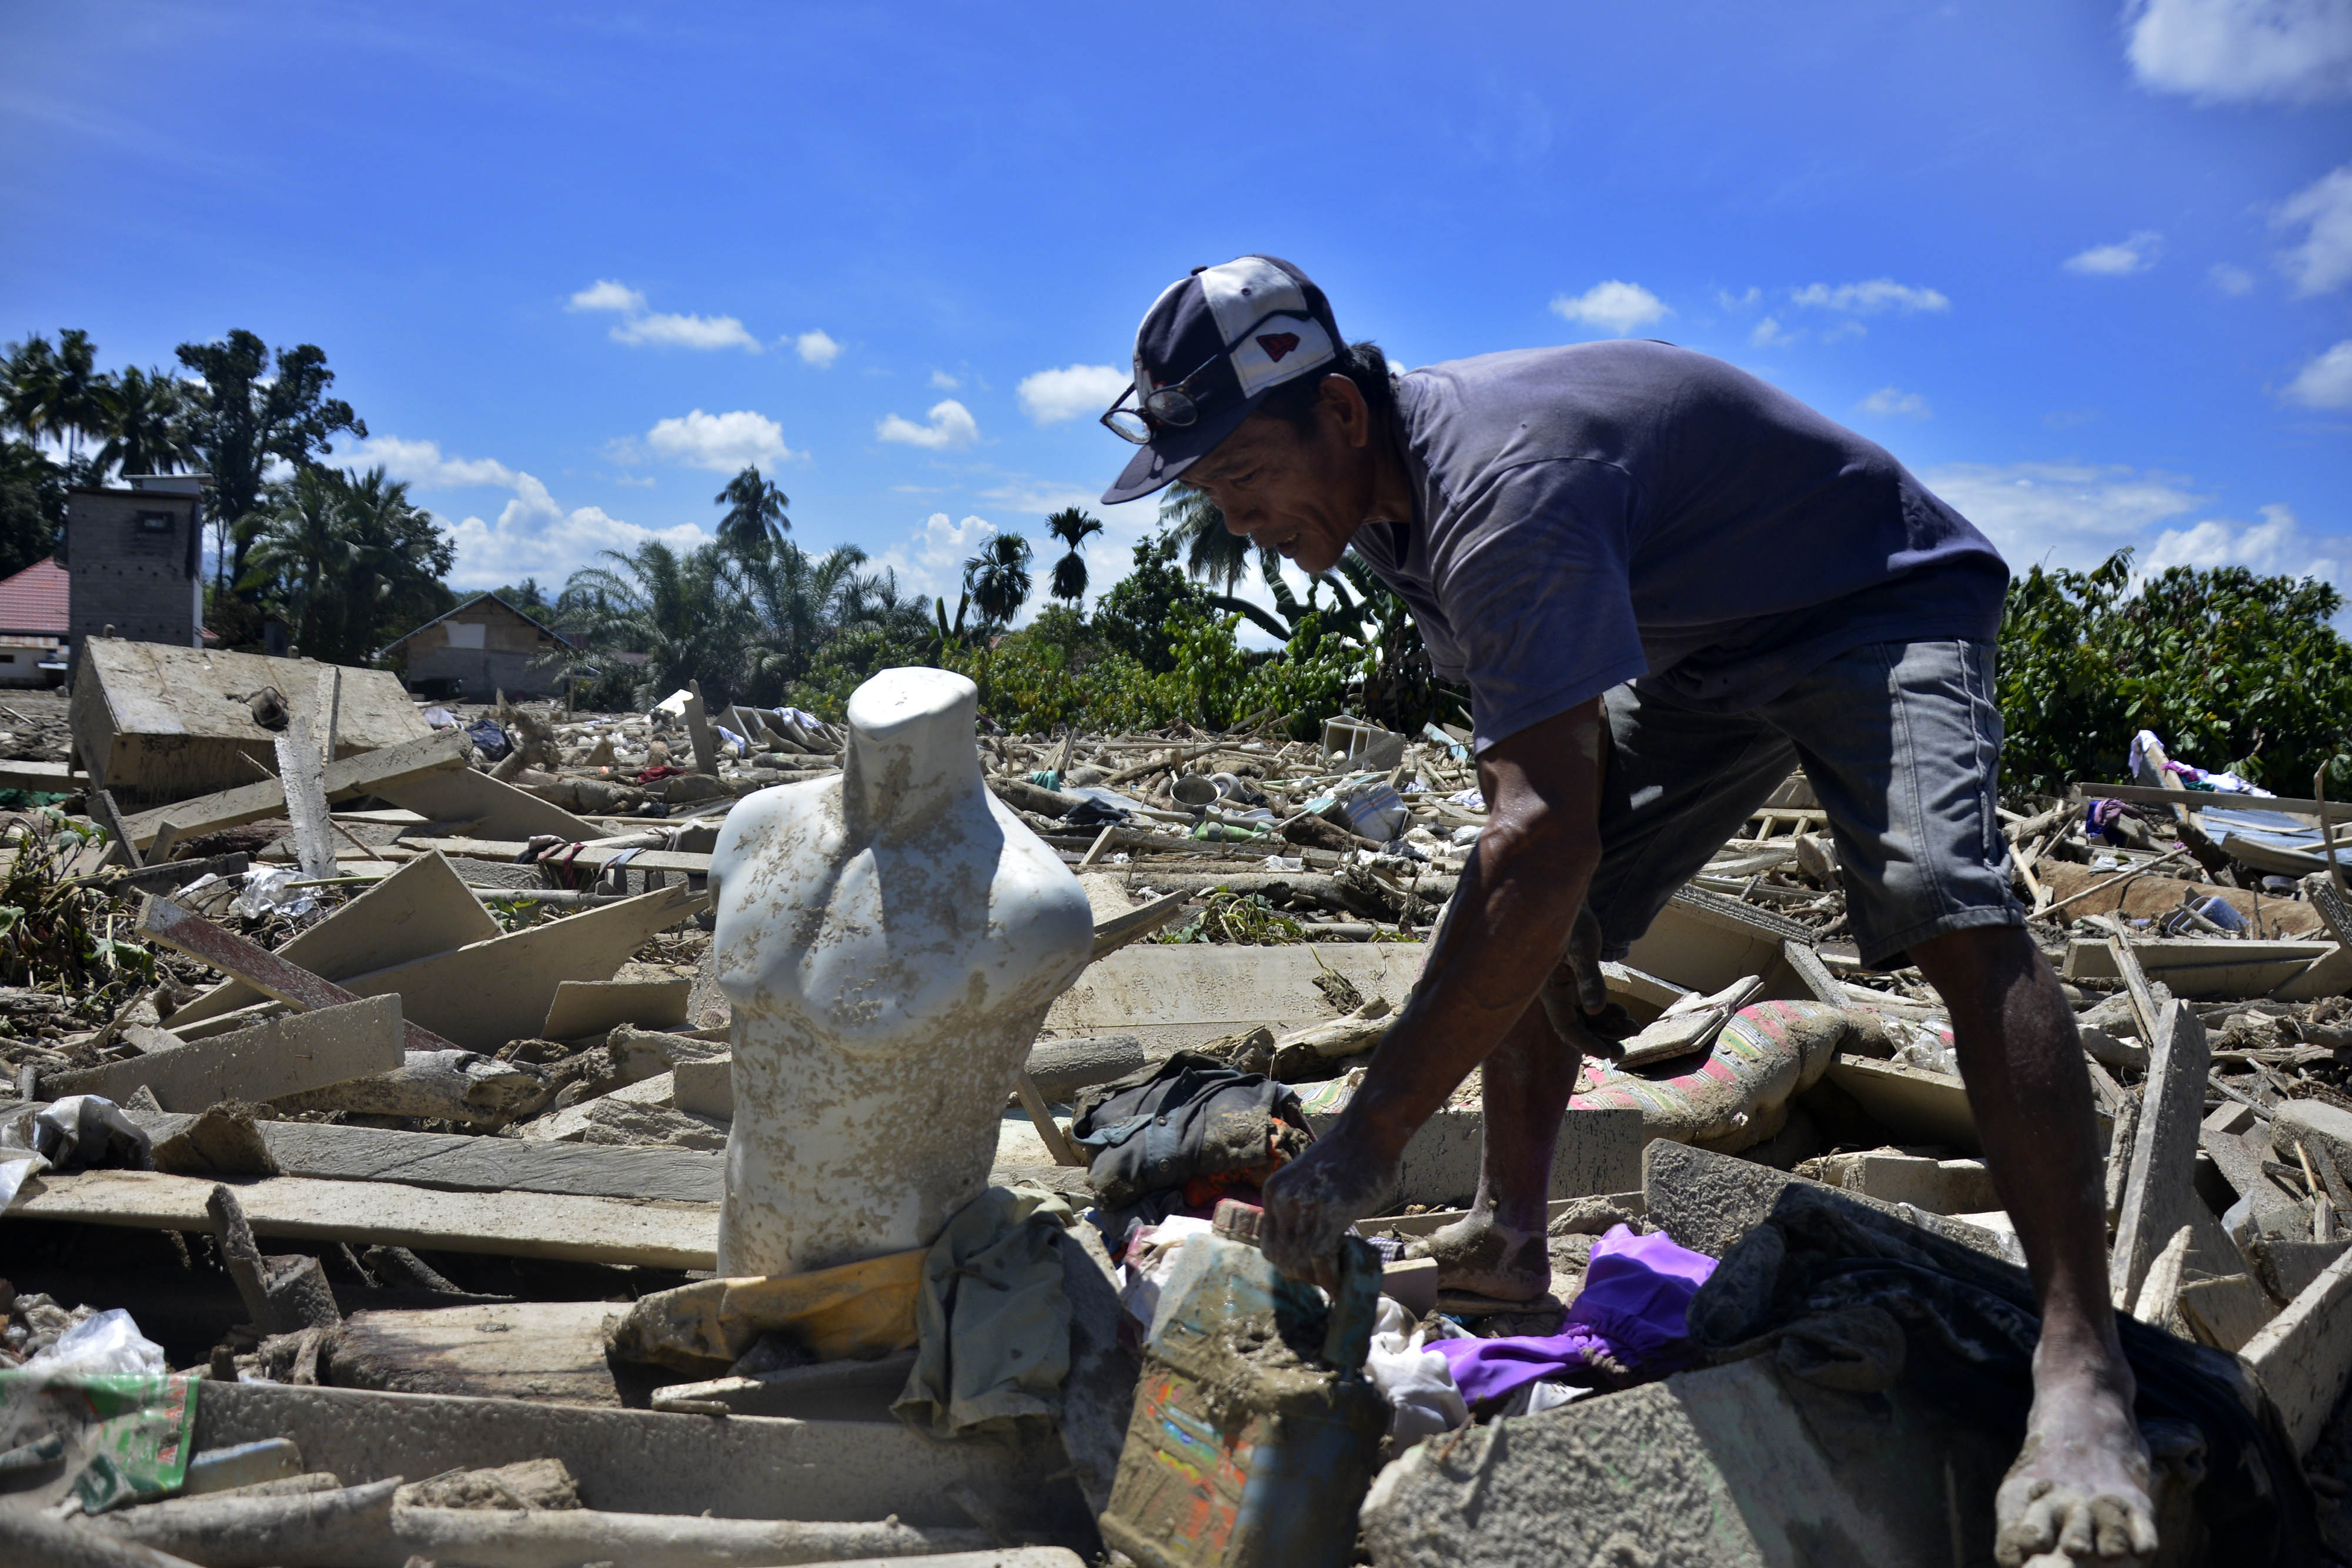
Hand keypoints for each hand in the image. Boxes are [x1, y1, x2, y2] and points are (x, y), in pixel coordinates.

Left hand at [1260, 1128, 1399, 1286]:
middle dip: (1304, 1275)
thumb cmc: (1346, 1157)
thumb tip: (1306, 1248)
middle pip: (1282, 1259)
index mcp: (1273, 1193)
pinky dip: (1331, 1276)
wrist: (1368, 1131)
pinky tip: (1343, 1281)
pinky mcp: (1330, 1212)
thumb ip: (1300, 1210)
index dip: (1288, 1265)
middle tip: (1327, 1276)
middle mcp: (1283, 1200)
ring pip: (1300, 1262)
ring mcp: (1305, 1206)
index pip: (1269, 1247)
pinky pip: (1322, 1256)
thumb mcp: (1306, 1182)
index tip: (1310, 1269)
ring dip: (1319, 1278)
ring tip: (1337, 1278)